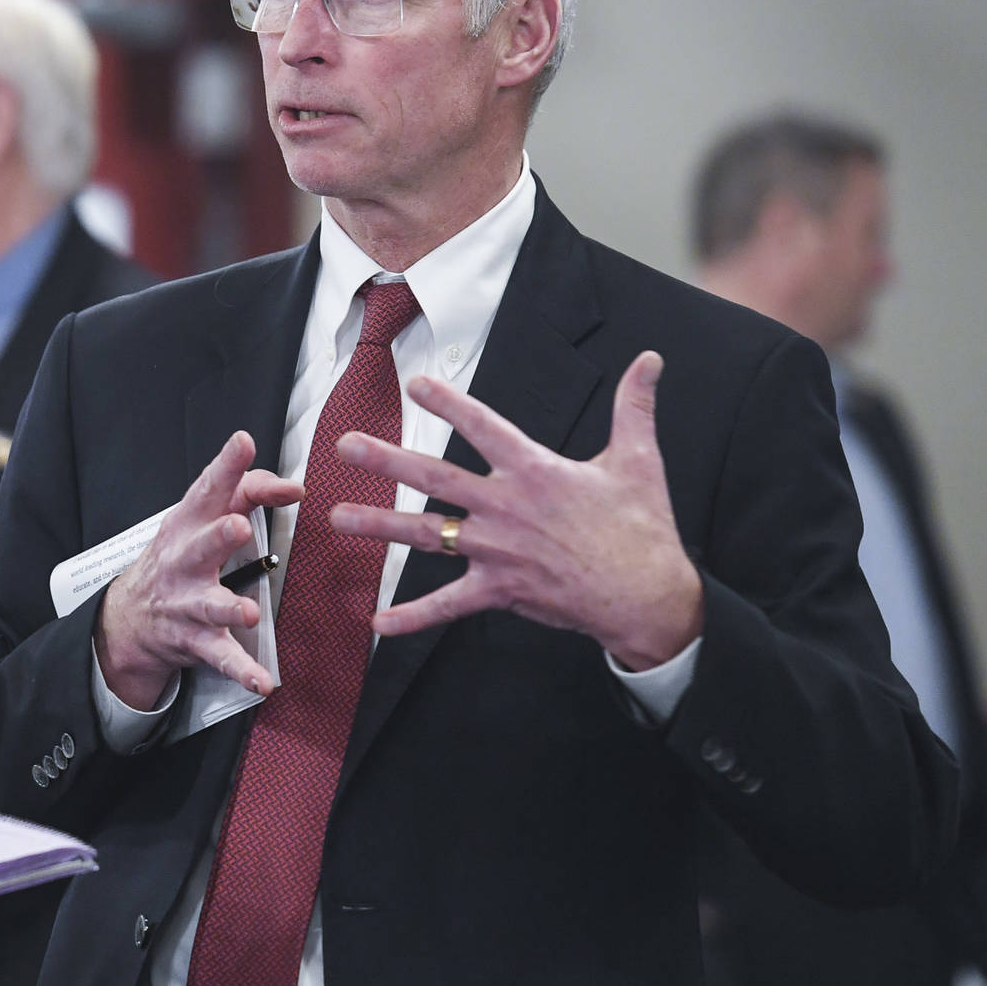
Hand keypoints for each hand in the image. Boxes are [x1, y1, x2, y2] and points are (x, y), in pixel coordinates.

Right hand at [96, 431, 303, 709]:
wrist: (129, 618)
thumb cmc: (179, 556)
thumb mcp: (198, 518)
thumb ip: (246, 493)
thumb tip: (292, 486)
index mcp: (187, 524)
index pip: (208, 489)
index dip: (227, 467)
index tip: (244, 443)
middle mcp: (183, 562)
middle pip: (200, 546)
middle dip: (218, 537)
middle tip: (238, 526)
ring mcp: (187, 603)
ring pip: (208, 606)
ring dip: (227, 609)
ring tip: (247, 614)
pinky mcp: (195, 640)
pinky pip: (221, 657)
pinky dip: (241, 671)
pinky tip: (262, 682)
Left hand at [330, 352, 702, 668]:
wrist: (647, 596)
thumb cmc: (642, 529)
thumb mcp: (639, 460)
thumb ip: (635, 407)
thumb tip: (650, 360)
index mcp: (535, 471)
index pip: (483, 427)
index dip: (449, 402)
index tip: (414, 382)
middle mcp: (506, 507)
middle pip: (434, 478)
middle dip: (386, 459)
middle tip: (345, 445)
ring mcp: (497, 550)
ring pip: (427, 535)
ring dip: (378, 526)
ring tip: (336, 517)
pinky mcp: (499, 589)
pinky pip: (448, 605)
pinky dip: (412, 617)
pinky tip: (377, 624)